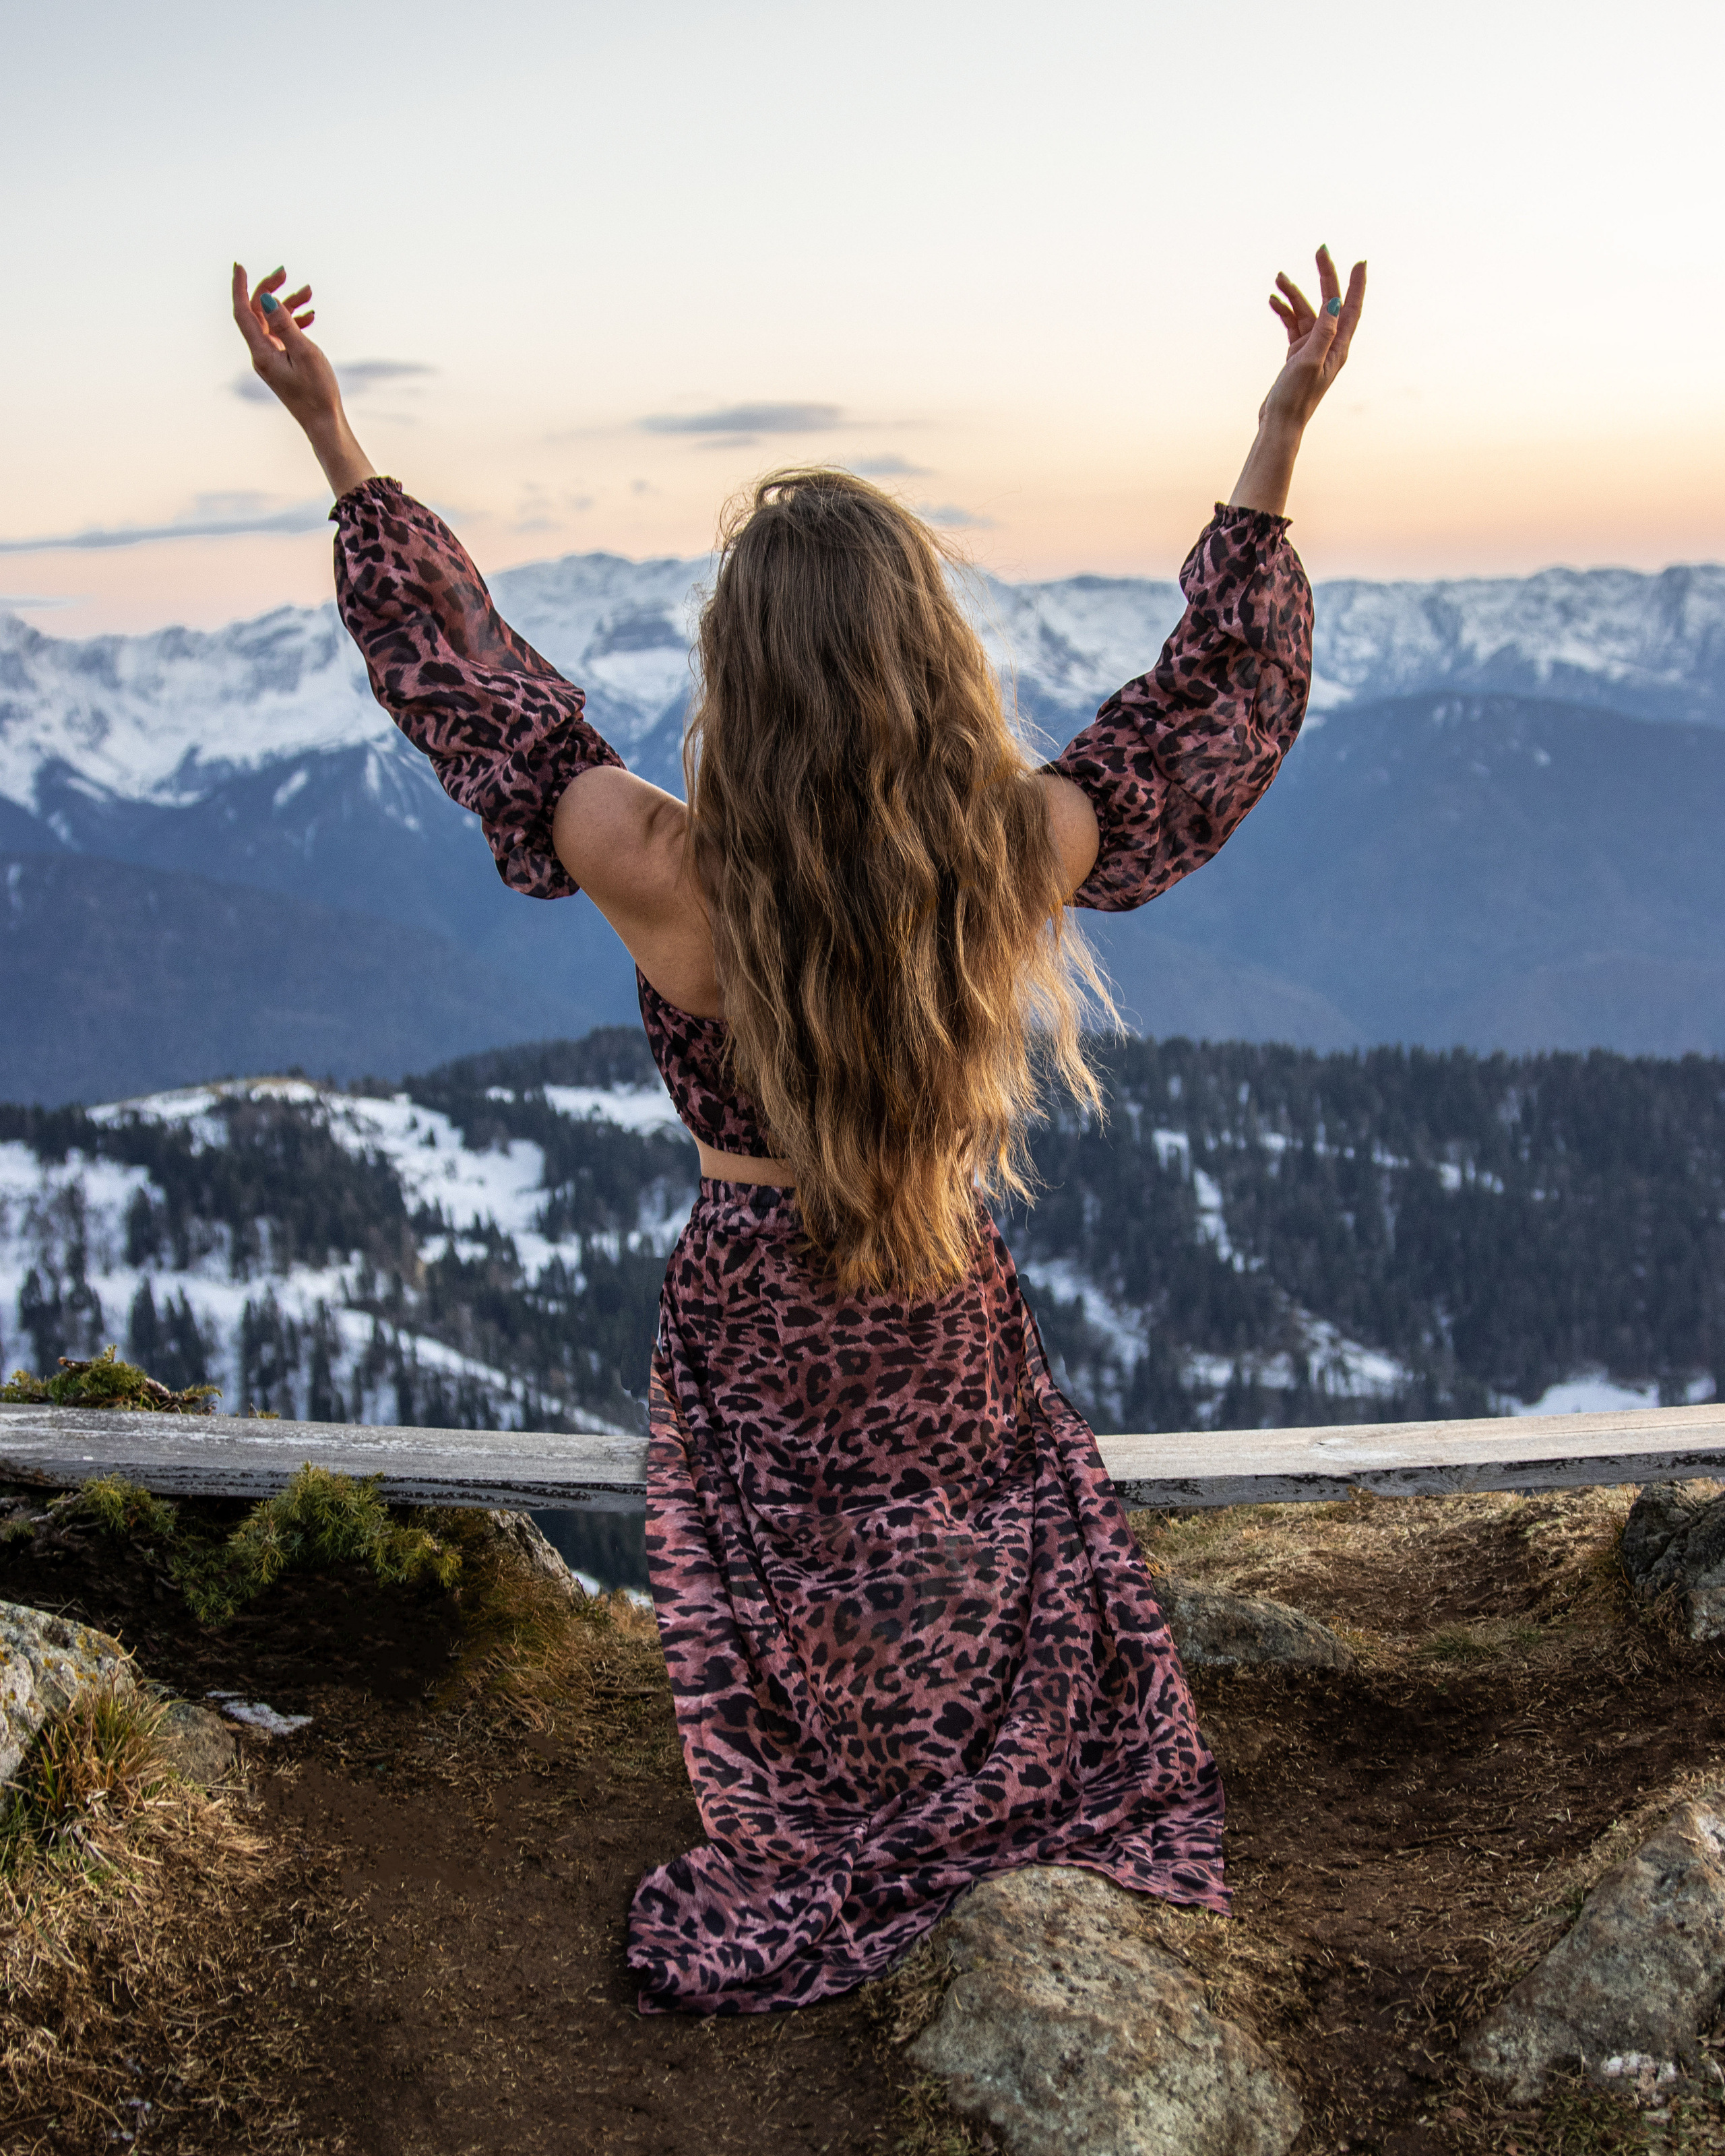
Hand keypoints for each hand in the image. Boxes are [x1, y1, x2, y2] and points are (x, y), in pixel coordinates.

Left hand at [230, 262, 375, 497]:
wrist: (323, 422)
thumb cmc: (317, 392)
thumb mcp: (305, 354)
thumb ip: (286, 325)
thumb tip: (266, 298)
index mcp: (261, 352)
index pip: (243, 312)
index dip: (239, 287)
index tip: (239, 265)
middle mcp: (261, 353)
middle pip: (257, 312)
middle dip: (270, 289)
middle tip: (286, 273)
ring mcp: (271, 358)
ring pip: (272, 321)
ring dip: (288, 304)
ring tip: (309, 293)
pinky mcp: (282, 362)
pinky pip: (282, 334)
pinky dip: (294, 320)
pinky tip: (310, 315)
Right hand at [1260, 246, 1366, 432]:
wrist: (1279, 423)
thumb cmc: (1296, 398)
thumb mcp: (1310, 362)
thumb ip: (1323, 332)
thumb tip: (1335, 302)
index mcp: (1338, 347)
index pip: (1351, 308)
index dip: (1356, 284)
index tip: (1360, 261)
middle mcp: (1329, 344)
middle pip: (1329, 302)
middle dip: (1324, 276)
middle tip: (1320, 250)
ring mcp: (1312, 348)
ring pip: (1306, 312)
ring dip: (1294, 294)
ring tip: (1278, 278)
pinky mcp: (1297, 353)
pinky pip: (1293, 324)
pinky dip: (1284, 312)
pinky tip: (1273, 301)